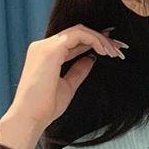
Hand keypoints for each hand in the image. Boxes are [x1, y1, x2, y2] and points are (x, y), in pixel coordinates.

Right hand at [8, 25, 127, 129]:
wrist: (30, 118)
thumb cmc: (44, 108)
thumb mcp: (67, 86)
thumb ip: (78, 70)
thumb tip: (90, 59)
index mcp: (45, 55)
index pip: (73, 41)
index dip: (94, 42)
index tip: (112, 49)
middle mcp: (43, 47)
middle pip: (77, 33)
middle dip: (101, 39)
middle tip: (118, 49)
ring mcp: (45, 46)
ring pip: (79, 31)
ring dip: (100, 39)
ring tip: (114, 52)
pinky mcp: (50, 50)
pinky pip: (78, 35)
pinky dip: (94, 40)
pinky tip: (105, 51)